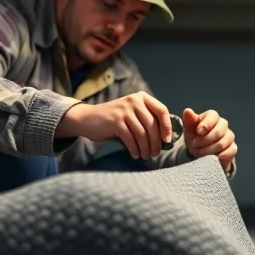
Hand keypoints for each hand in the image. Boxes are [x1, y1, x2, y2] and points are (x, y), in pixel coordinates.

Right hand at [57, 92, 172, 159]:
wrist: (87, 119)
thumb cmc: (115, 120)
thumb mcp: (132, 114)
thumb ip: (146, 120)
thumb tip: (165, 137)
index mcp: (141, 98)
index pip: (162, 110)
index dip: (167, 127)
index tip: (167, 140)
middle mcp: (134, 101)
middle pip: (152, 125)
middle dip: (156, 142)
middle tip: (155, 153)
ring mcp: (124, 110)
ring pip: (142, 133)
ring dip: (146, 148)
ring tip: (146, 156)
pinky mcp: (115, 121)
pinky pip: (130, 138)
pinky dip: (134, 149)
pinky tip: (135, 155)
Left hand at [182, 108, 236, 172]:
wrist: (200, 151)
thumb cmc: (195, 136)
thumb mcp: (189, 128)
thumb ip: (189, 120)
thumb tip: (187, 111)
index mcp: (212, 117)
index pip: (213, 116)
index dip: (206, 124)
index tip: (198, 132)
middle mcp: (223, 125)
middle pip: (219, 131)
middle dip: (205, 140)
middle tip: (195, 144)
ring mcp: (229, 136)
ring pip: (223, 143)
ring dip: (209, 149)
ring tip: (200, 152)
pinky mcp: (232, 148)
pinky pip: (230, 151)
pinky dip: (220, 155)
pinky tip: (211, 157)